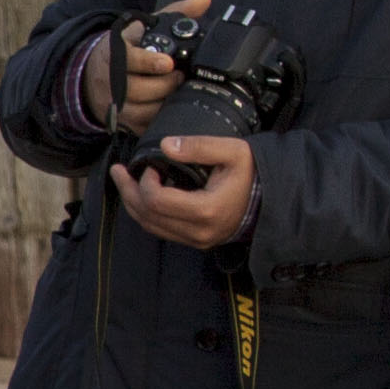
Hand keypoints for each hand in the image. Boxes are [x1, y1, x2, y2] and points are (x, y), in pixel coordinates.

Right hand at [109, 0, 208, 129]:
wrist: (93, 75)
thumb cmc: (128, 49)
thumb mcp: (145, 27)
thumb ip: (176, 13)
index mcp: (115, 53)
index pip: (130, 60)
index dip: (149, 62)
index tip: (168, 63)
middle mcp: (111, 80)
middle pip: (139, 89)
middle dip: (166, 85)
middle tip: (180, 78)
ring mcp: (115, 103)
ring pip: (143, 110)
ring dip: (165, 103)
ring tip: (177, 92)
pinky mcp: (121, 122)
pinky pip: (143, 126)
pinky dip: (159, 119)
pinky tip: (169, 108)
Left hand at [125, 131, 255, 246]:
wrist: (271, 199)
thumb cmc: (252, 173)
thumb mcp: (232, 151)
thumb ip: (199, 146)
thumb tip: (165, 146)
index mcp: (206, 210)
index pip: (157, 201)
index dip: (145, 182)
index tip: (152, 165)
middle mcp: (198, 231)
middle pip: (147, 215)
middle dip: (128, 191)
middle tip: (118, 171)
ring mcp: (197, 240)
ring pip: (150, 226)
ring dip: (133, 203)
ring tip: (124, 180)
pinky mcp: (196, 242)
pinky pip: (161, 231)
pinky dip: (146, 213)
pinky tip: (141, 196)